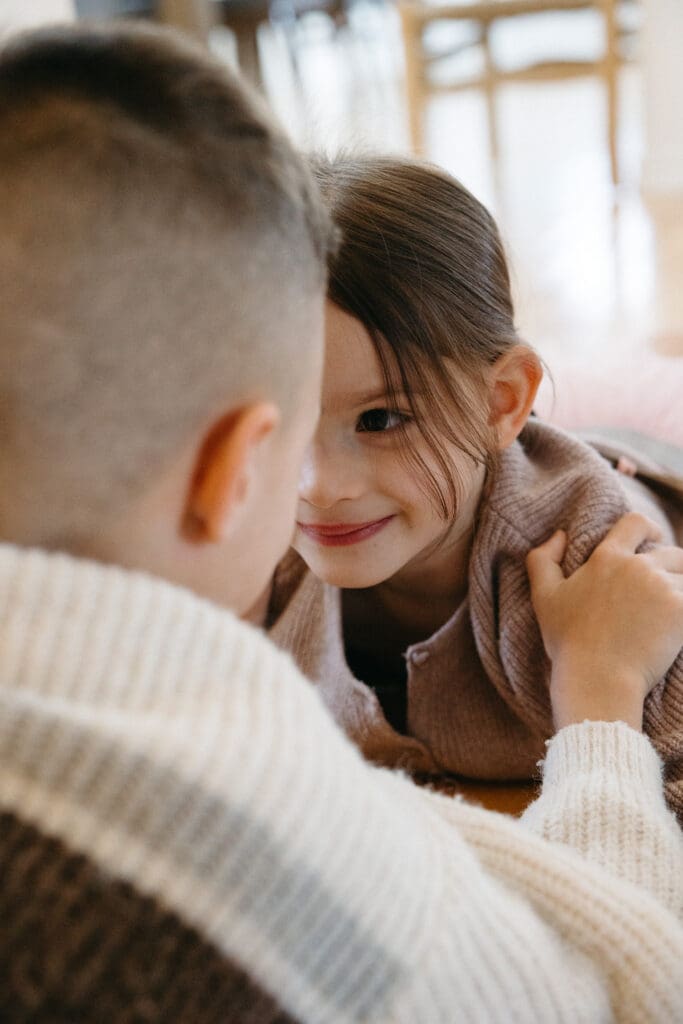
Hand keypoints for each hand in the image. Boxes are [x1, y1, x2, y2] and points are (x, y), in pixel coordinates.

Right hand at [526, 513, 682, 730]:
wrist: (598, 679)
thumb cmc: (569, 642)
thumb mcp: (544, 598)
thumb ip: (542, 559)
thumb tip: (559, 535)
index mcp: (606, 558)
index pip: (635, 523)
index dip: (649, 528)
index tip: (654, 539)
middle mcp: (637, 567)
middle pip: (671, 553)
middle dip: (672, 568)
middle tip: (662, 594)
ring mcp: (662, 587)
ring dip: (681, 589)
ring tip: (668, 613)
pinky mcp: (681, 610)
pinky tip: (677, 626)